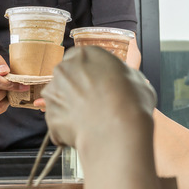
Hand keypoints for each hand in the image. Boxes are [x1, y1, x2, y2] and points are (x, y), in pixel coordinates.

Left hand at [41, 47, 156, 154]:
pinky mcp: (50, 117)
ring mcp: (53, 93)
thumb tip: (125, 81)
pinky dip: (68, 129)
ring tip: (91, 121)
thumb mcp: (138, 80)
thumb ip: (123, 76)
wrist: (117, 132)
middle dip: (77, 90)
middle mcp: (64, 69)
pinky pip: (59, 123)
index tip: (98, 83)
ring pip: (60, 100)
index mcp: (85, 54)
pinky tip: (85, 133)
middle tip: (95, 103)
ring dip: (71, 108)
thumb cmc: (130, 103)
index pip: (81, 59)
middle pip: (67, 78)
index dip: (91, 73)